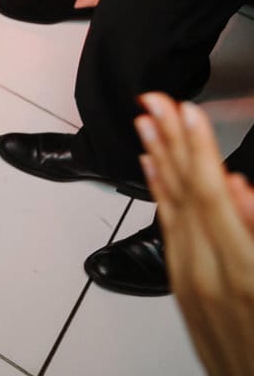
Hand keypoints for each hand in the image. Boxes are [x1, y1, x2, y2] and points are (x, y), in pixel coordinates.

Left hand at [138, 94, 253, 375]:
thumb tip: (240, 189)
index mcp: (243, 272)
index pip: (212, 195)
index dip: (197, 147)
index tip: (187, 109)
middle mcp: (207, 275)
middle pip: (184, 193)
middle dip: (170, 141)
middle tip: (155, 98)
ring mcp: (190, 284)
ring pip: (169, 208)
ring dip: (158, 160)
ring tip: (147, 121)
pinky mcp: (184, 291)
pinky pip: (167, 233)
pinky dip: (159, 195)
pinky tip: (151, 170)